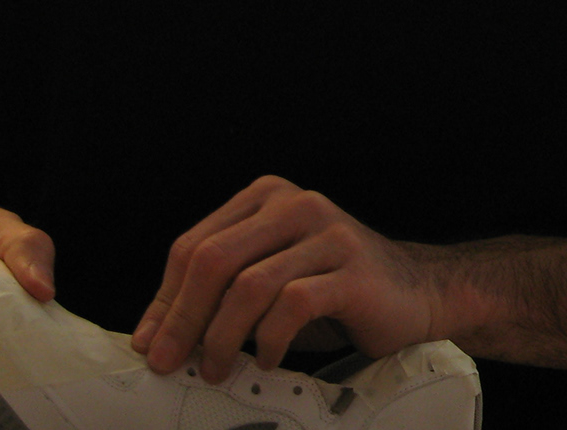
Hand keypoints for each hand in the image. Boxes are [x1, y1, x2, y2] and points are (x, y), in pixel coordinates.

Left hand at [130, 175, 453, 383]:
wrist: (415, 293)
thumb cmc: (334, 292)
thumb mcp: (270, 280)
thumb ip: (222, 291)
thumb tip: (156, 335)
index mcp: (267, 197)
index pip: (194, 245)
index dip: (165, 300)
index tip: (150, 342)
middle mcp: (296, 204)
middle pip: (213, 259)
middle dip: (183, 319)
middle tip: (169, 362)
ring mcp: (328, 233)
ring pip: (248, 285)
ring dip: (222, 337)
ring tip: (217, 368)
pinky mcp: (353, 269)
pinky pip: (292, 305)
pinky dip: (269, 339)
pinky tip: (267, 357)